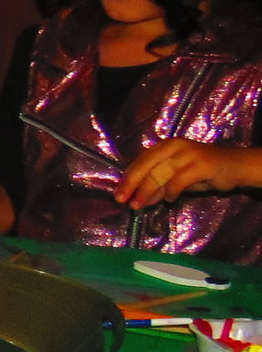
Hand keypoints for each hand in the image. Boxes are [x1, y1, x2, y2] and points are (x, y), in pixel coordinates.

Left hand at [117, 139, 261, 209]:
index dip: (127, 178)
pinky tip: (170, 200)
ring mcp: (189, 154)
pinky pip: (179, 180)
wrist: (235, 166)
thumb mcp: (176, 178)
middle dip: (131, 184)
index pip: (140, 161)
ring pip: (160, 173)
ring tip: (139, 205)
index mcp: (165, 146)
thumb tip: (137, 199)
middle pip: (146, 165)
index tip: (117, 194)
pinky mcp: (202, 164)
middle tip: (121, 200)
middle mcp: (174, 146)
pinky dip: (171, 192)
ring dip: (147, 191)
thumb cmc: (202, 172)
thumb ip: (158, 185)